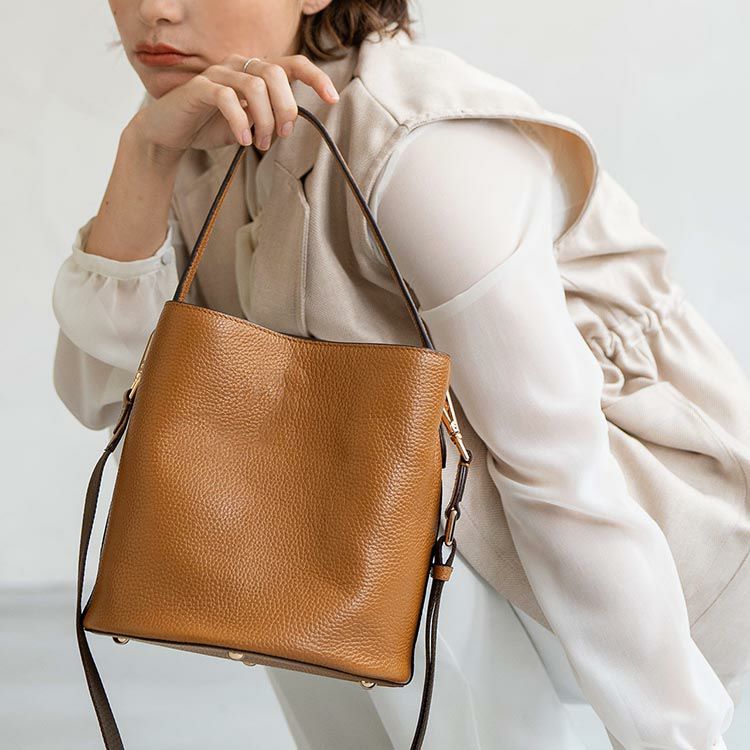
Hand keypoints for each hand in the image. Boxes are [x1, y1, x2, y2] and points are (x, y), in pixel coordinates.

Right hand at [128, 53, 339, 157]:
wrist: (171, 132)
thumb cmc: (211, 125)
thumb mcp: (249, 125)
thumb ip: (270, 120)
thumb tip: (290, 123)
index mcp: (254, 71)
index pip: (292, 64)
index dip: (315, 78)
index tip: (332, 99)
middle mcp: (238, 65)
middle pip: (276, 74)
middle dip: (285, 109)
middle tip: (280, 136)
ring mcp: (218, 73)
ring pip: (255, 86)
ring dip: (264, 121)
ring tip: (258, 144)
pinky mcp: (199, 87)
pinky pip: (227, 98)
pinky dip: (240, 122)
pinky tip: (243, 140)